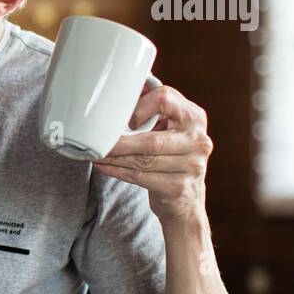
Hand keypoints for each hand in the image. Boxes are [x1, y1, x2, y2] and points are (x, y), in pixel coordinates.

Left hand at [93, 84, 212, 224]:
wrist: (186, 198)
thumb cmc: (169, 155)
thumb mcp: (167, 128)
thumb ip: (149, 110)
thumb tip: (116, 95)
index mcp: (194, 117)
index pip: (164, 99)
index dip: (139, 107)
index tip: (124, 119)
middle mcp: (198, 140)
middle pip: (151, 140)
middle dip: (119, 142)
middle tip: (96, 142)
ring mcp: (193, 166)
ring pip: (143, 160)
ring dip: (114, 157)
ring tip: (96, 153)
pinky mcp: (180, 188)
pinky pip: (141, 177)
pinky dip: (117, 171)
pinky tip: (104, 166)